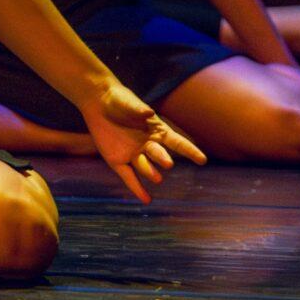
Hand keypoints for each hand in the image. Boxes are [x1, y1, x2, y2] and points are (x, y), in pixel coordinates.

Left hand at [82, 81, 205, 203]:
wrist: (98, 102)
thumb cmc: (118, 99)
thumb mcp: (128, 102)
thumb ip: (138, 109)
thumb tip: (148, 113)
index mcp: (156, 130)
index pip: (177, 142)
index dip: (189, 150)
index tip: (202, 160)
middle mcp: (147, 145)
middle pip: (159, 154)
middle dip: (163, 159)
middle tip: (168, 163)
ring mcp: (133, 154)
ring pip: (144, 166)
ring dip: (150, 172)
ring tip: (157, 178)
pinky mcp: (117, 160)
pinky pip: (128, 177)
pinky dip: (136, 188)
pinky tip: (146, 200)